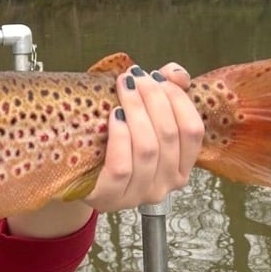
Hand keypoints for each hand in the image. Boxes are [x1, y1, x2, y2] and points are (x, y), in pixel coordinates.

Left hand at [83, 62, 204, 211]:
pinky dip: (120, 137)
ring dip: (136, 111)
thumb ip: (165, 92)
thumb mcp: (141, 115)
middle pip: (168, 135)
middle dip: (153, 98)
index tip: (157, 76)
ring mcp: (139, 194)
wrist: (77, 174)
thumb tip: (177, 73)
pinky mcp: (111, 198)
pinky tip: (113, 116)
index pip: (193, 131)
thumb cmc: (113, 141)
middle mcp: (166, 184)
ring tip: (123, 87)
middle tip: (135, 76)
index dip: (178, 99)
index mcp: (181, 166)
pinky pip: (122, 166)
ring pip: (147, 149)